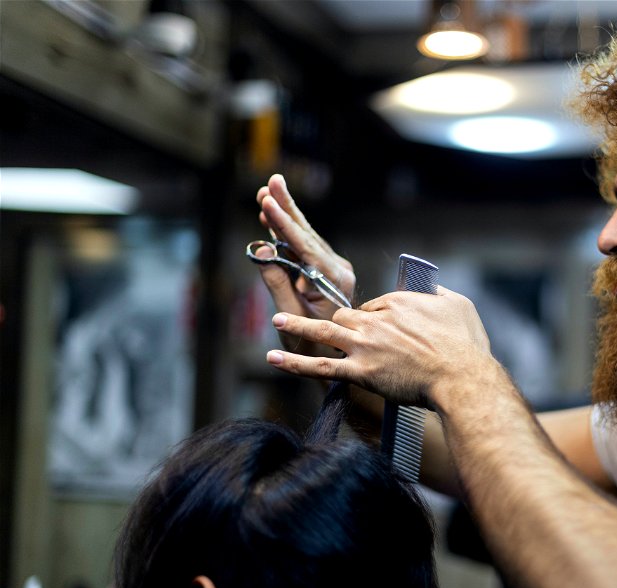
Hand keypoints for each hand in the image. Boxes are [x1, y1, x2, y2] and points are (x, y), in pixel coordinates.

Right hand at [255, 174, 355, 354]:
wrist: (336, 360)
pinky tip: (271, 217)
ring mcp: (333, 268)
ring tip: (267, 193)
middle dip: (286, 208)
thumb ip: (277, 282)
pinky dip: (286, 232)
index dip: (283, 223)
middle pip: (307, 233)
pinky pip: (303, 247)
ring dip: (285, 215)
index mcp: (334, 279)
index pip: (305, 245)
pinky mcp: (324, 271)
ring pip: (305, 237)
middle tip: (272, 182)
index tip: (267, 202)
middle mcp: (338, 269)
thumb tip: (262, 248)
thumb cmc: (313, 345)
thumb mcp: (291, 317)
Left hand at [265, 287, 491, 407]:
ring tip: (278, 319)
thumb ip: (441, 295)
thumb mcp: (459, 306)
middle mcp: (377, 320)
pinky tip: (275, 359)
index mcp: (399, 302)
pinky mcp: (360, 371)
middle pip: (348, 315)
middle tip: (342, 333)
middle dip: (343, 323)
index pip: (376, 305)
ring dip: (299, 324)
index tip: (381, 330)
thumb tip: (435, 291)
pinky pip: (321, 366)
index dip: (376, 318)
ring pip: (325, 330)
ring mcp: (365, 345)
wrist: (461, 376)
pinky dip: (295, 363)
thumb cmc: (465, 345)